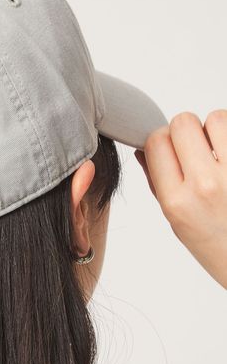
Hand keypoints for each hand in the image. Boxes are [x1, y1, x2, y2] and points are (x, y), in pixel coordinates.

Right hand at [134, 110, 226, 289]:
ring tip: (219, 153)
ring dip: (215, 129)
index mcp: (177, 201)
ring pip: (216, 117)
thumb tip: (144, 149)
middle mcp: (206, 186)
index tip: (169, 150)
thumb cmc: (217, 246)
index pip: (156, 141)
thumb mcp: (176, 221)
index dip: (161, 140)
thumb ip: (158, 182)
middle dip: (185, 130)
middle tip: (195, 149)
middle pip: (182, 122)